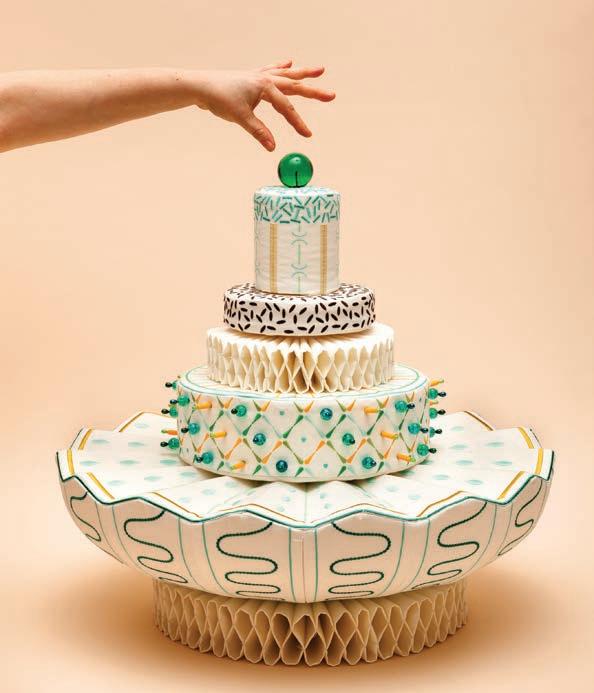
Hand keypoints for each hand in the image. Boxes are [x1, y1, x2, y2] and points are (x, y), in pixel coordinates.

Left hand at [192, 60, 334, 150]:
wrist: (201, 86)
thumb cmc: (219, 99)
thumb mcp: (241, 118)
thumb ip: (259, 132)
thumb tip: (273, 148)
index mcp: (264, 87)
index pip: (286, 108)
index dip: (298, 123)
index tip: (308, 135)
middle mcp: (265, 79)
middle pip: (294, 86)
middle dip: (314, 92)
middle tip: (331, 95)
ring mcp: (259, 76)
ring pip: (286, 75)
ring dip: (303, 73)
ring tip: (319, 70)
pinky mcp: (252, 77)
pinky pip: (271, 71)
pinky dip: (281, 67)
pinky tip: (289, 62)